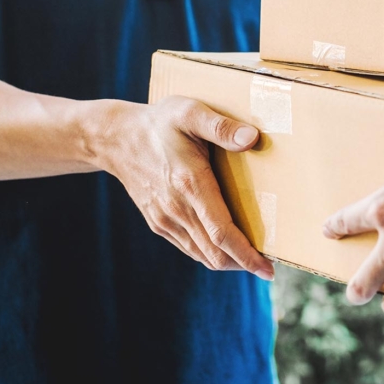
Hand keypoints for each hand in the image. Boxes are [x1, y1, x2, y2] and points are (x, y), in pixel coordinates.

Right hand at [92, 96, 273, 279]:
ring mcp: (165, 219)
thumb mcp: (191, 113)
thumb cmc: (159, 123)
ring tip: (252, 260)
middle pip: (215, 252)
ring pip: (201, 254)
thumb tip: (252, 138)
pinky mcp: (158, 222)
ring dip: (228, 261)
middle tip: (268, 267)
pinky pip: (188, 247)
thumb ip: (221, 127)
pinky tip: (224, 248)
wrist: (115, 138)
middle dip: (243, 264)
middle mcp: (176, 209)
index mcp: (190, 184)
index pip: (222, 233)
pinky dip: (209, 253)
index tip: (268, 270)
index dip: (247, 255)